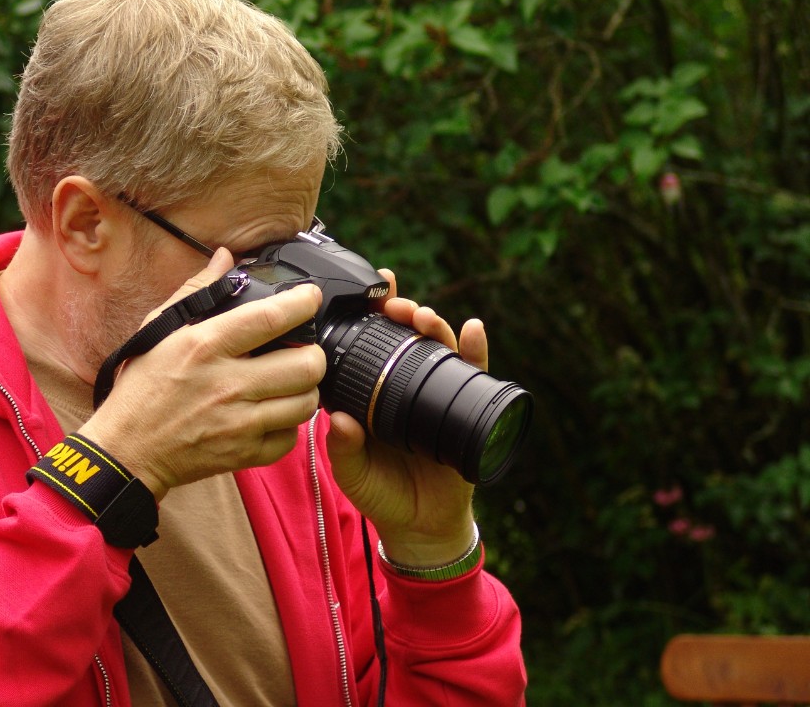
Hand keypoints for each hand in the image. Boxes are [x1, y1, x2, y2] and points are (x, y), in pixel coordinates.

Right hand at [79, 248, 326, 500]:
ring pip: (307, 402)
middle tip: (303, 350)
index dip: (303, 303)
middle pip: (306, 365)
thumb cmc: (142, 387)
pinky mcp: (243, 453)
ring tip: (291, 382)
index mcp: (206, 346)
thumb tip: (226, 258)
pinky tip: (274, 413)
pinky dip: (289, 425)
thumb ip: (197, 291)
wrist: (127, 450)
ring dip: (306, 389)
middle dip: (313, 353)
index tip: (311, 297)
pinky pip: (291, 438)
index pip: (271, 318)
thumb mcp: (159, 329)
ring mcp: (239, 423)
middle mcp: (227, 384)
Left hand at [325, 269, 485, 566]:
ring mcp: (436, 393)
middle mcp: (404, 385)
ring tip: (424, 317)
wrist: (421, 525)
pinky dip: (475, 349)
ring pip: (437, 347)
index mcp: (372, 392)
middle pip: (405, 336)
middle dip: (402, 312)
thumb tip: (342, 422)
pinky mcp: (466, 407)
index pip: (370, 344)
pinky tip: (473, 330)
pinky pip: (474, 373)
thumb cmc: (380, 495)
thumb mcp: (354, 475)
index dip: (370, 317)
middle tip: (396, 305)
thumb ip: (344, 451)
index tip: (367, 293)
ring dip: (433, 325)